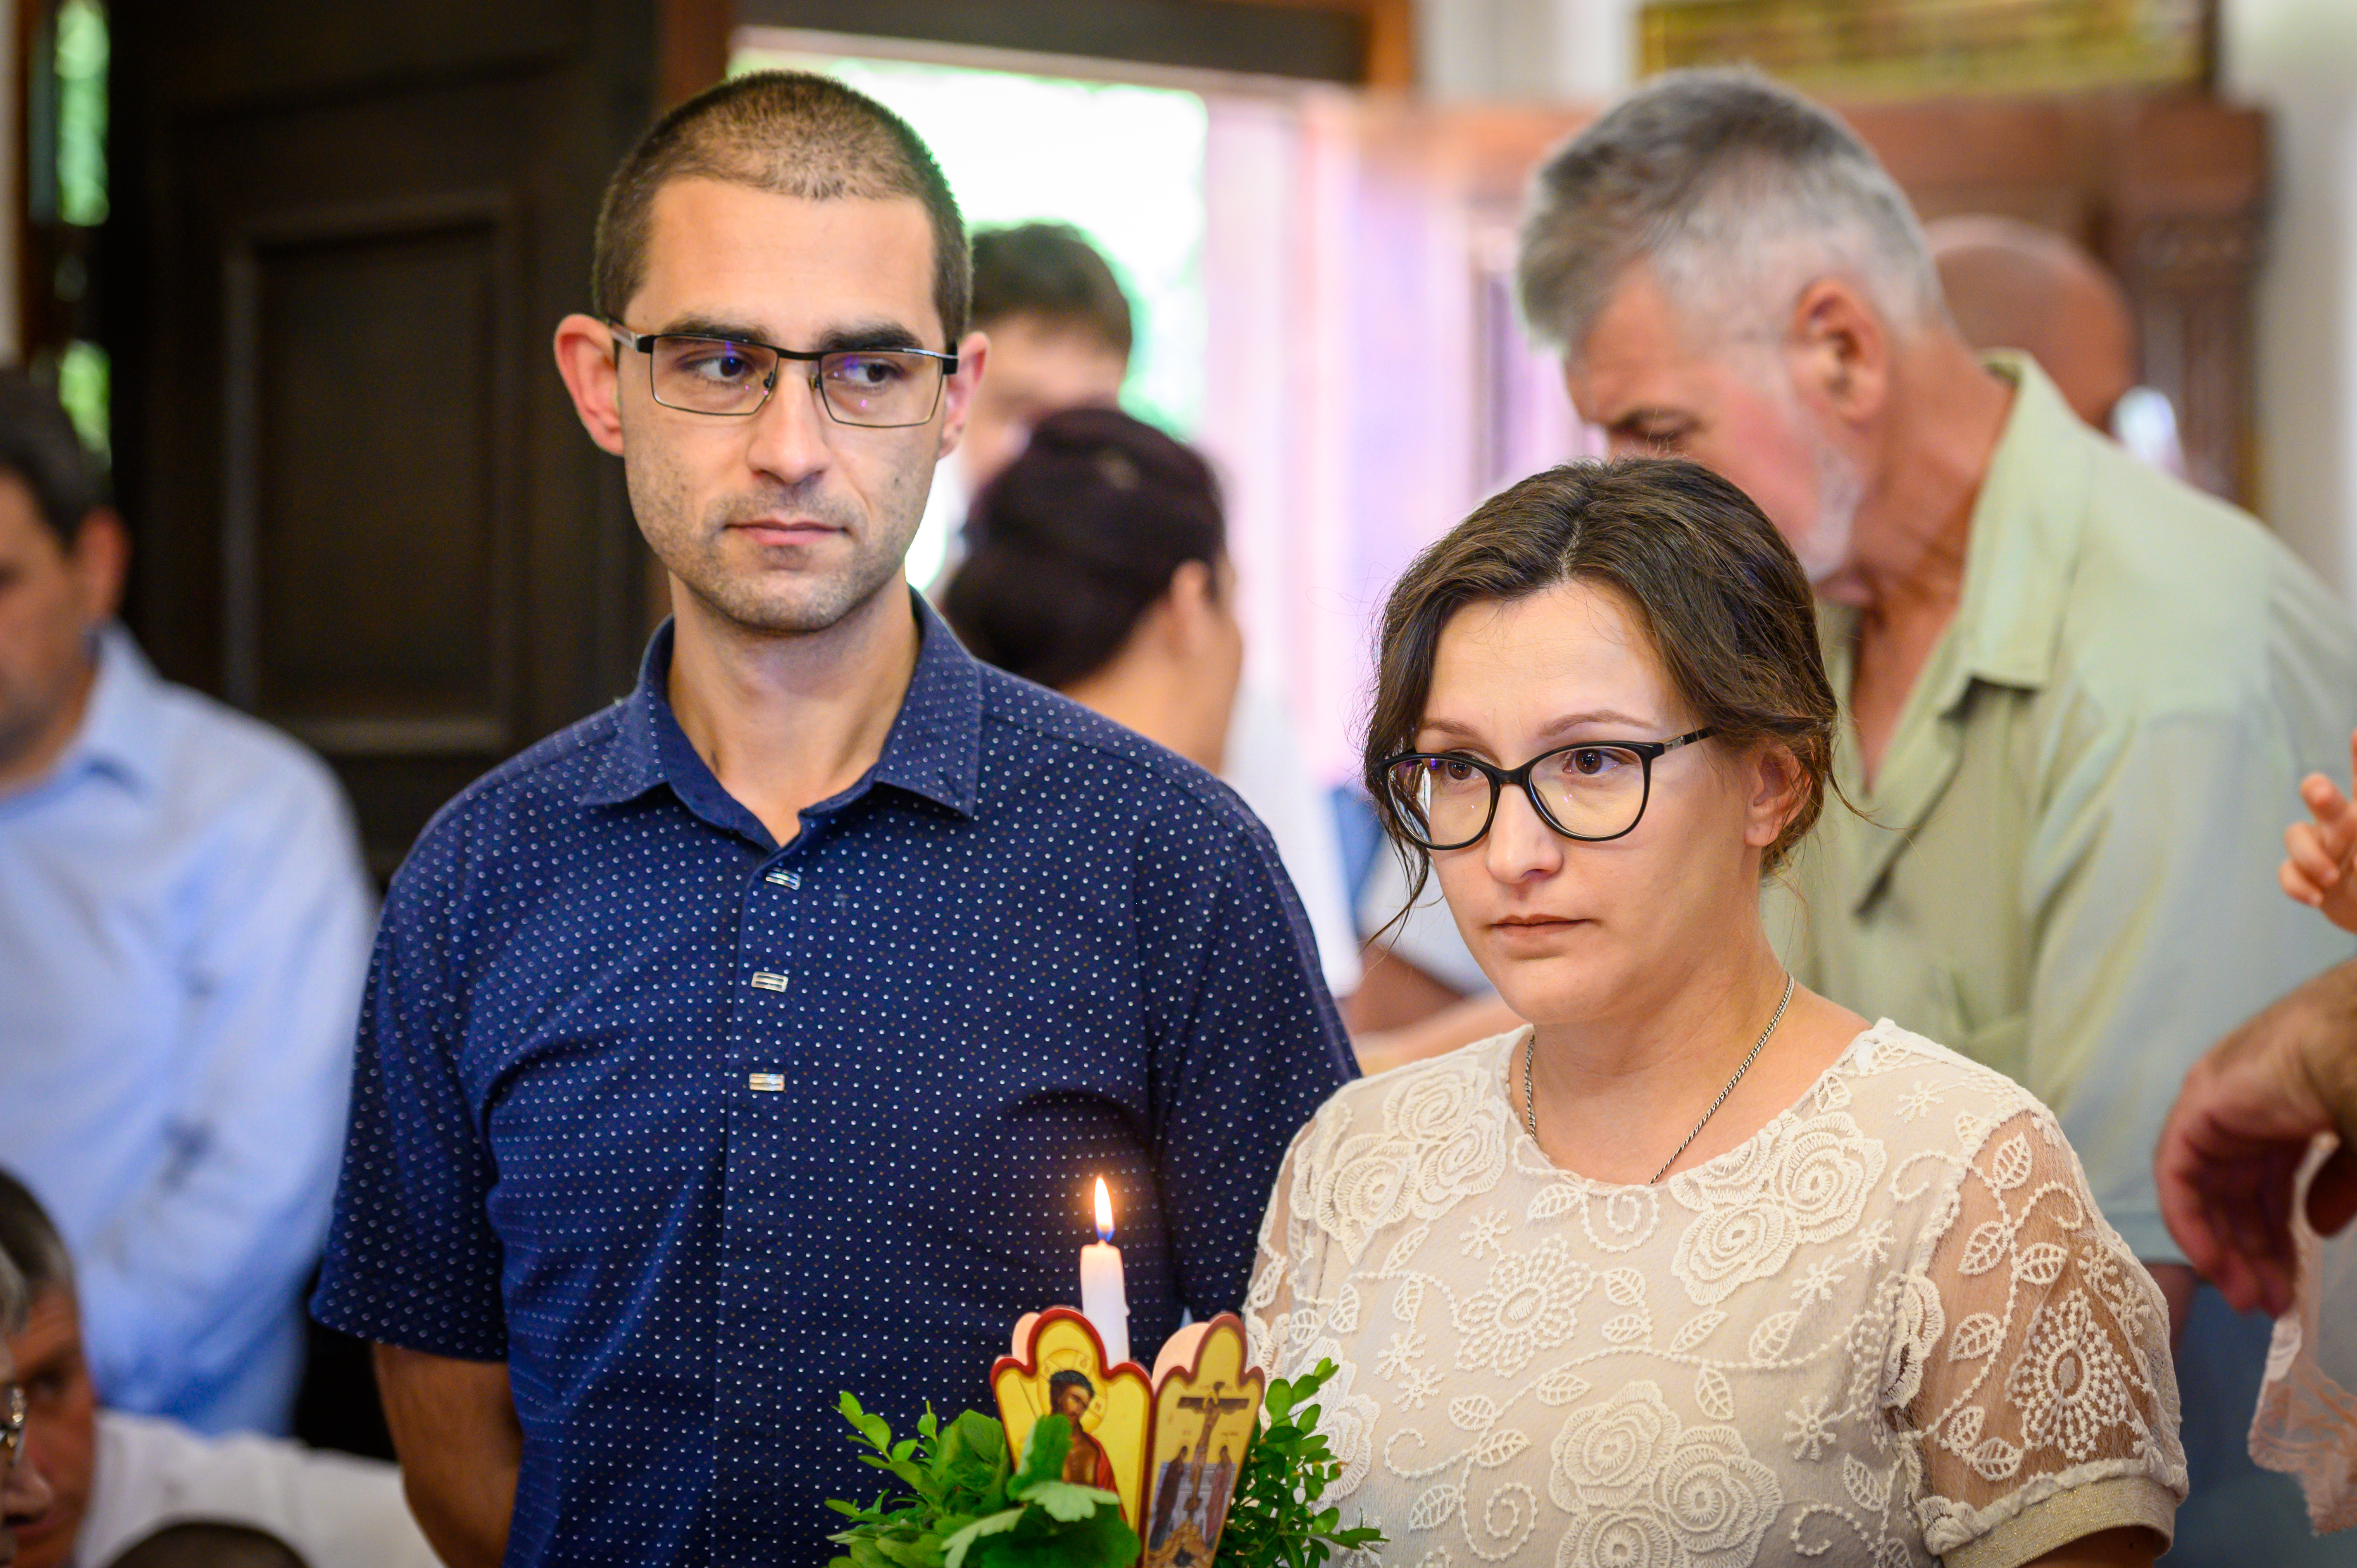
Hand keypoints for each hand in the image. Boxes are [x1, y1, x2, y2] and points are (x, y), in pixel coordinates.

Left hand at [2155, 962, 2356, 1316]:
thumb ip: (2340, 1186)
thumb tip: (2317, 1226)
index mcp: (2284, 1115)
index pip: (2268, 1188)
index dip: (2276, 1242)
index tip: (2287, 1291)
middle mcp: (2244, 1114)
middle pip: (2237, 1198)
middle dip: (2252, 1256)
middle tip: (2267, 1306)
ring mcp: (2217, 1110)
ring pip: (2207, 1193)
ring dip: (2226, 1250)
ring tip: (2251, 1301)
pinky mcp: (2198, 1112)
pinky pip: (2179, 1175)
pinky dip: (2191, 1221)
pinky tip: (2215, 1264)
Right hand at [2281, 729, 2356, 930]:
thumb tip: (2353, 843)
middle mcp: (2339, 823)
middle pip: (2321, 797)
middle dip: (2318, 792)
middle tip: (2320, 792)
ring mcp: (2318, 847)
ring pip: (2295, 835)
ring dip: (2311, 856)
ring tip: (2331, 876)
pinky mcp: (2302, 874)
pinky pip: (2287, 872)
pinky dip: (2298, 886)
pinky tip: (2316, 897)